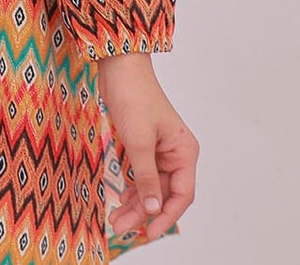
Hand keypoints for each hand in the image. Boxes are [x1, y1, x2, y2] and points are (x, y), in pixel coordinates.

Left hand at [96, 53, 196, 242]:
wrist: (119, 67)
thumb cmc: (134, 97)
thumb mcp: (138, 142)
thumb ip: (145, 178)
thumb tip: (153, 210)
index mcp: (185, 151)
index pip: (182, 194)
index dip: (167, 216)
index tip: (149, 233)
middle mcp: (176, 154)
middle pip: (163, 194)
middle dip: (143, 213)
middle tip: (120, 227)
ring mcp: (160, 151)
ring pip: (151, 187)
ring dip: (135, 204)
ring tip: (115, 219)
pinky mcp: (144, 147)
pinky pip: (142, 176)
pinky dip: (131, 189)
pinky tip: (120, 201)